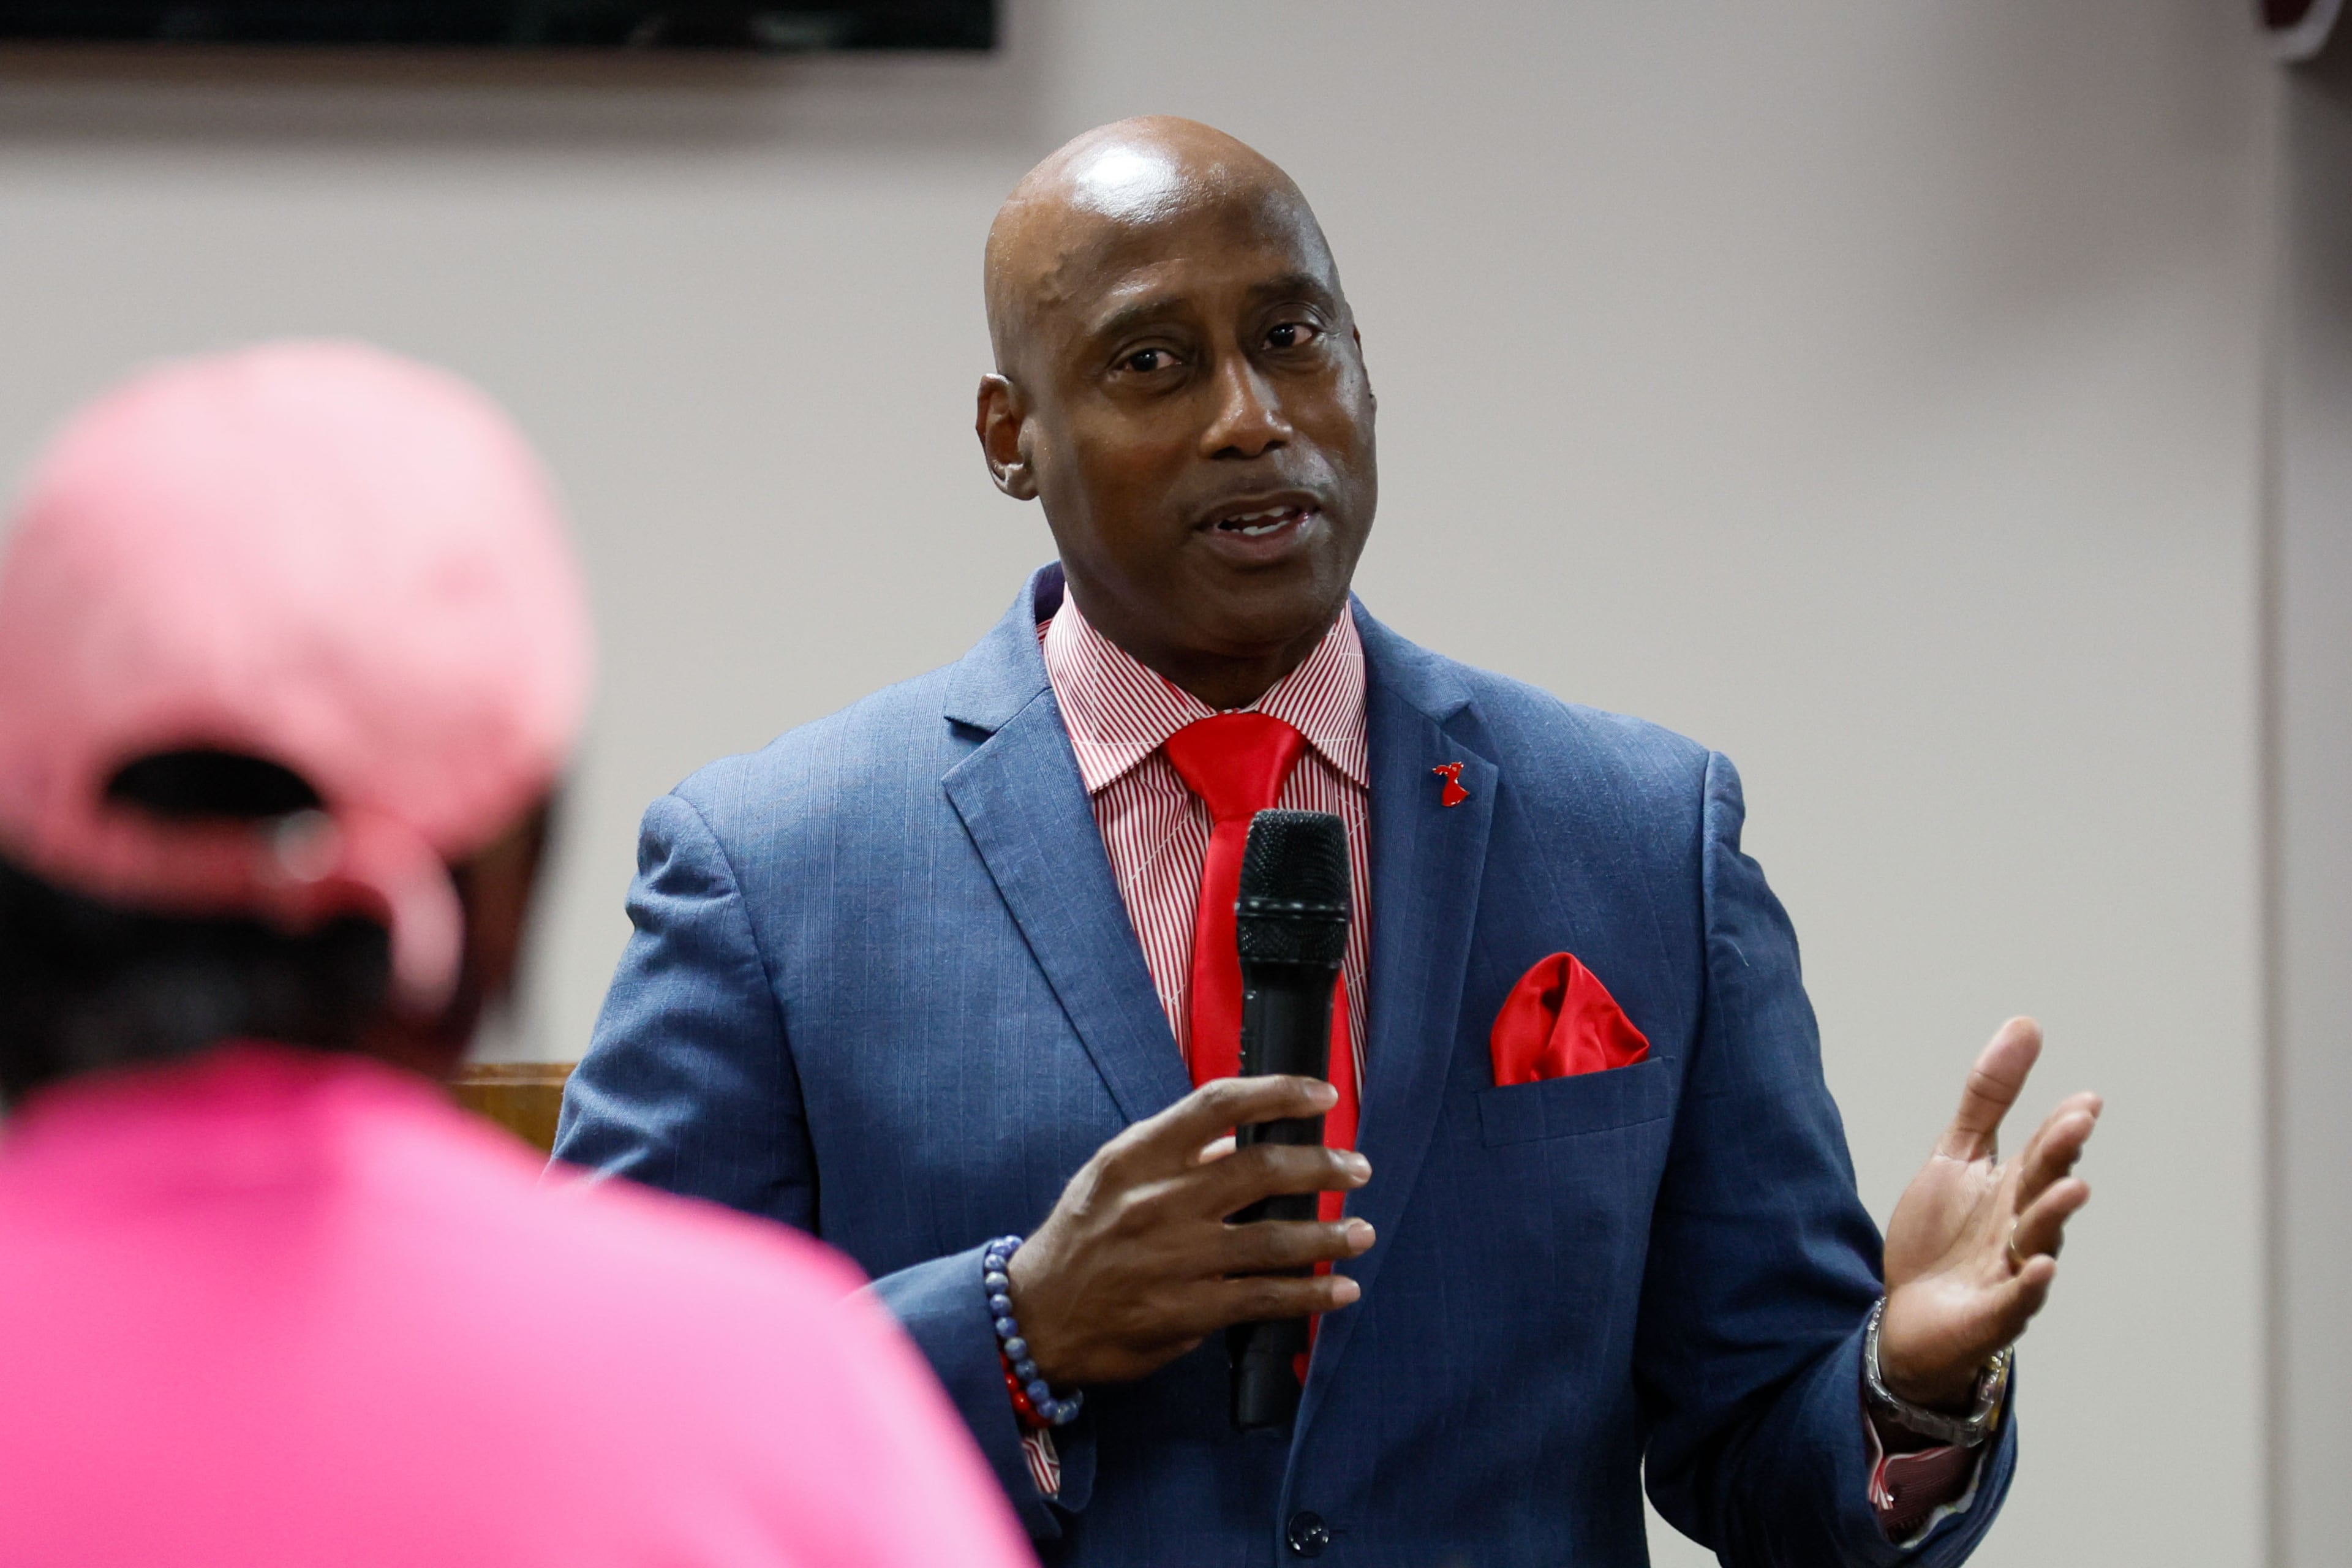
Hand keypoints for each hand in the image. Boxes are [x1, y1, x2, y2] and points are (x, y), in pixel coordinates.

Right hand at [1006, 1075, 1374, 1387]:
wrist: (1036, 1317)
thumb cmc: (1080, 1239)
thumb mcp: (1110, 1177)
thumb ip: (1171, 1155)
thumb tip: (1232, 1141)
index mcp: (1138, 1156)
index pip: (1217, 1104)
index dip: (1278, 1092)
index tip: (1321, 1094)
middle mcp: (1159, 1202)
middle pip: (1260, 1169)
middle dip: (1321, 1165)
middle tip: (1356, 1168)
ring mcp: (1175, 1259)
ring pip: (1272, 1239)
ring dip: (1328, 1235)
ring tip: (1360, 1232)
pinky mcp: (1186, 1312)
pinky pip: (1262, 1299)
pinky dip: (1309, 1294)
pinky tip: (1339, 1290)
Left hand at [1879, 1017, 2101, 1408]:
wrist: (1911, 1315)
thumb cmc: (1942, 1235)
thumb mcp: (1957, 1155)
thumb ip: (1989, 1097)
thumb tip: (2026, 1024)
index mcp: (2015, 1187)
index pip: (2043, 1152)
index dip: (2062, 1128)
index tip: (2084, 1100)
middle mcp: (2023, 1226)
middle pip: (2044, 1187)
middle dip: (2060, 1157)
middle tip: (2077, 1123)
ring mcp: (2012, 1271)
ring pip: (2039, 1240)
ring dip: (2054, 1214)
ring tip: (2072, 1187)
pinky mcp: (1994, 1314)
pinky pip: (2017, 1300)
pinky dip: (2030, 1285)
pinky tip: (2038, 1268)